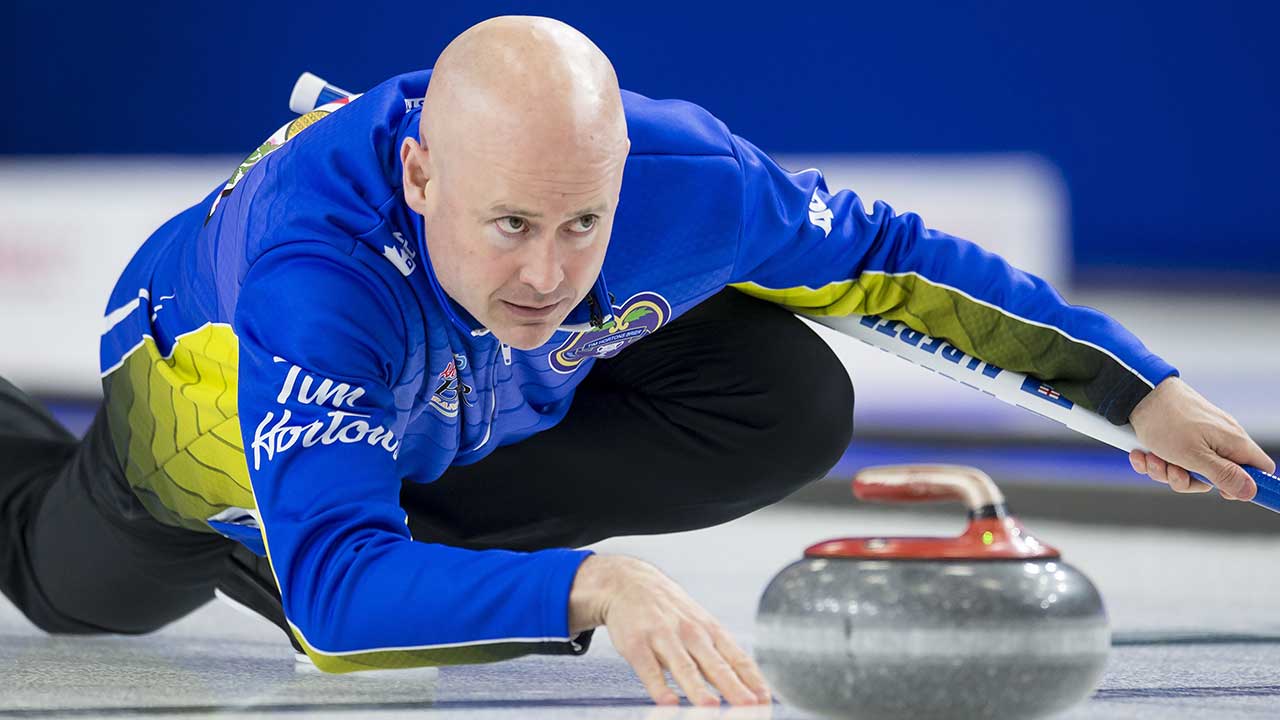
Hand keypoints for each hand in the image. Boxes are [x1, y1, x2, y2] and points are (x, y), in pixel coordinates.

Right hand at [569, 554, 770, 706]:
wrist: (628, 583)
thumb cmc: (670, 612)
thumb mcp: (700, 626)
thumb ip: (718, 656)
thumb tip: (747, 688)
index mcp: (710, 631)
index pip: (738, 659)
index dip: (753, 681)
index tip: (765, 701)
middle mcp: (691, 633)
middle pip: (716, 665)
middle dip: (734, 688)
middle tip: (748, 707)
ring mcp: (664, 637)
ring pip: (684, 666)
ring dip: (698, 688)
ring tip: (711, 707)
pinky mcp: (636, 643)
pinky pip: (648, 668)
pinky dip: (658, 686)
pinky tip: (668, 702)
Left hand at [1128, 376, 1274, 500]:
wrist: (1137, 393)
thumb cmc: (1167, 422)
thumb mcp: (1195, 456)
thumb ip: (1224, 475)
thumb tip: (1251, 491)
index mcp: (1233, 442)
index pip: (1261, 468)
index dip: (1246, 485)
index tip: (1222, 492)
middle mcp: (1219, 439)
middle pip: (1215, 476)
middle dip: (1188, 480)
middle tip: (1173, 470)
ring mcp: (1198, 436)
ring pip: (1187, 470)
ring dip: (1165, 470)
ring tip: (1153, 458)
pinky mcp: (1176, 435)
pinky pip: (1169, 458)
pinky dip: (1154, 460)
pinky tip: (1142, 454)